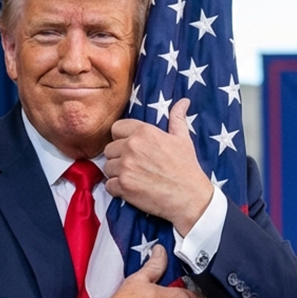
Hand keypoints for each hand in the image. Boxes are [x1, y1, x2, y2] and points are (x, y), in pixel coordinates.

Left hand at [104, 98, 213, 234]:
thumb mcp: (182, 138)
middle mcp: (132, 147)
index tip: (130, 147)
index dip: (121, 138)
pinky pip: (109, 185)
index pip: (116, 128)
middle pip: (109, 149)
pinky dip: (117, 189)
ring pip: (107, 168)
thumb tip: (183, 101)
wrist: (189, 196)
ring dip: (117, 174)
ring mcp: (125, 166)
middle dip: (118, 158)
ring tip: (134, 178)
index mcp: (144, 132)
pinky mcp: (123, 185)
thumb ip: (176, 118)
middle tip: (134, 166)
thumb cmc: (186, 167)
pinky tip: (131, 189)